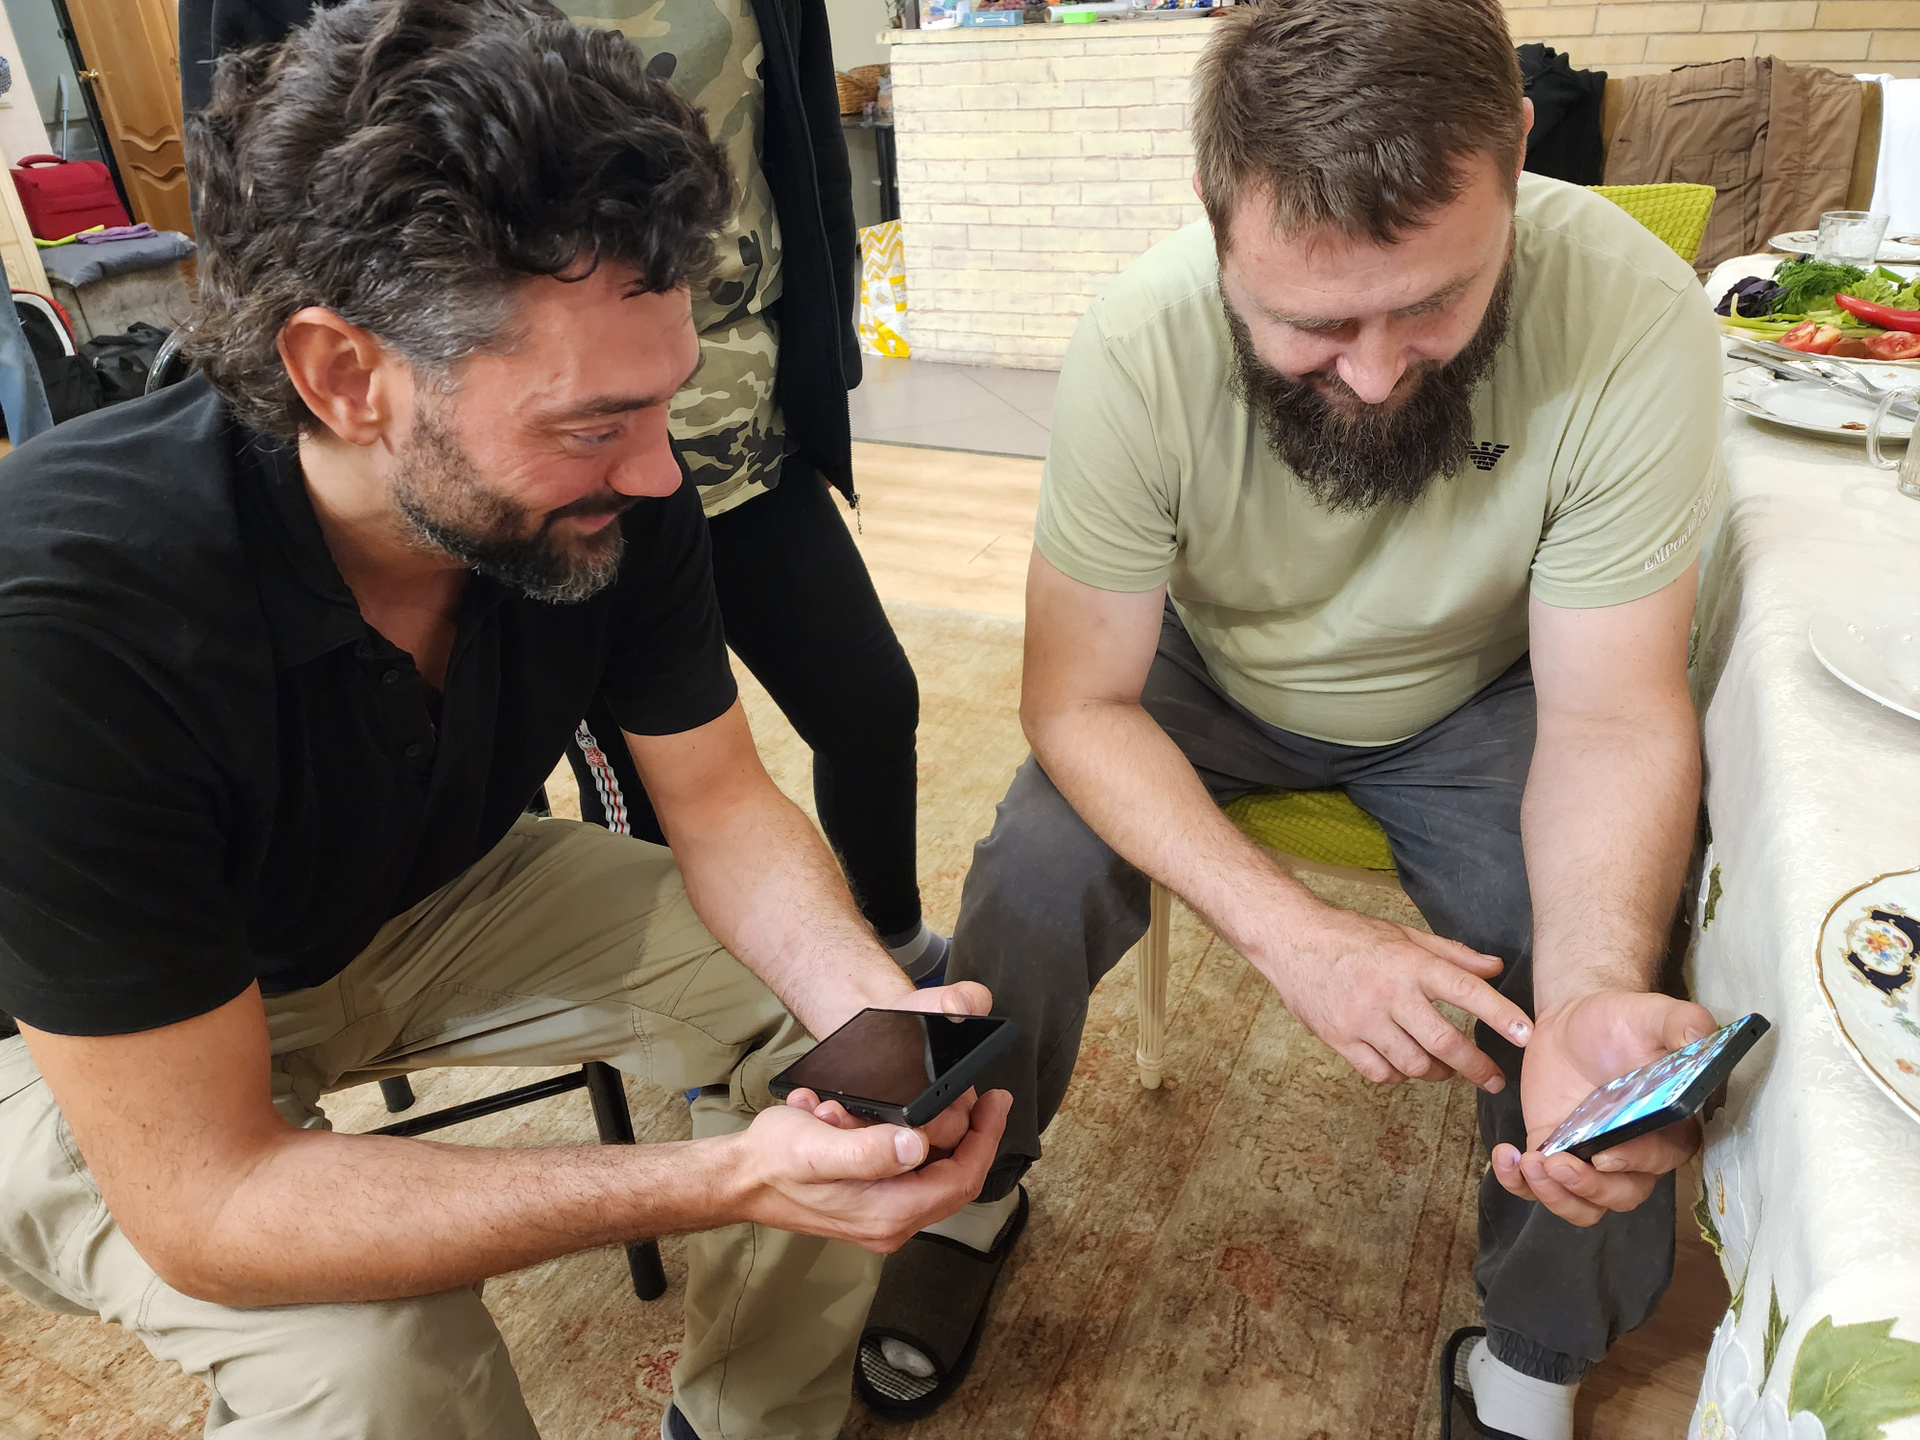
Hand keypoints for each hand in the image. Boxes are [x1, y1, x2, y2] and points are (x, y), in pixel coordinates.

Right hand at [734, 1086, 1011, 1251]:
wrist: (742, 1180)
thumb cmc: (775, 1161)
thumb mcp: (818, 1147)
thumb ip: (869, 1151)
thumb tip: (917, 1145)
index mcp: (888, 1213)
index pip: (962, 1179)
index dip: (986, 1139)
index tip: (996, 1101)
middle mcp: (892, 1223)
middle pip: (956, 1180)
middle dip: (973, 1135)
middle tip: (982, 1096)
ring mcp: (883, 1218)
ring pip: (936, 1176)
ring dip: (937, 1135)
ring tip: (930, 1100)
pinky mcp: (873, 1206)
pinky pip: (911, 1175)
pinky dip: (909, 1142)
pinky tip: (888, 1117)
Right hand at [1259, 907, 1533, 1090]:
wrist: (1291, 940)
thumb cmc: (1352, 936)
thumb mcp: (1404, 935)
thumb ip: (1452, 955)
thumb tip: (1495, 968)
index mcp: (1409, 963)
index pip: (1465, 991)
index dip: (1499, 1015)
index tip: (1526, 1036)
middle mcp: (1388, 993)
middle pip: (1443, 1042)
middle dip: (1476, 1066)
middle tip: (1494, 1078)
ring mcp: (1361, 1020)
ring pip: (1413, 1064)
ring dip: (1438, 1072)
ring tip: (1447, 1069)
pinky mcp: (1339, 1039)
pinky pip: (1380, 1073)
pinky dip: (1398, 1075)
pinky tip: (1404, 1064)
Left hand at [1490, 990, 1715, 1225]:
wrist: (1574, 1019)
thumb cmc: (1620, 1020)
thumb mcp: (1652, 1014)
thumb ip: (1683, 1023)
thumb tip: (1704, 1036)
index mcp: (1667, 1127)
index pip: (1659, 1162)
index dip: (1634, 1164)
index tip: (1604, 1154)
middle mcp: (1634, 1153)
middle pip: (1621, 1195)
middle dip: (1588, 1189)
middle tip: (1555, 1163)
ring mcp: (1591, 1158)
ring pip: (1583, 1205)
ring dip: (1555, 1197)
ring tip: (1529, 1163)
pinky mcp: (1554, 1153)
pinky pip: (1542, 1189)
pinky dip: (1521, 1186)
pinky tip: (1507, 1157)